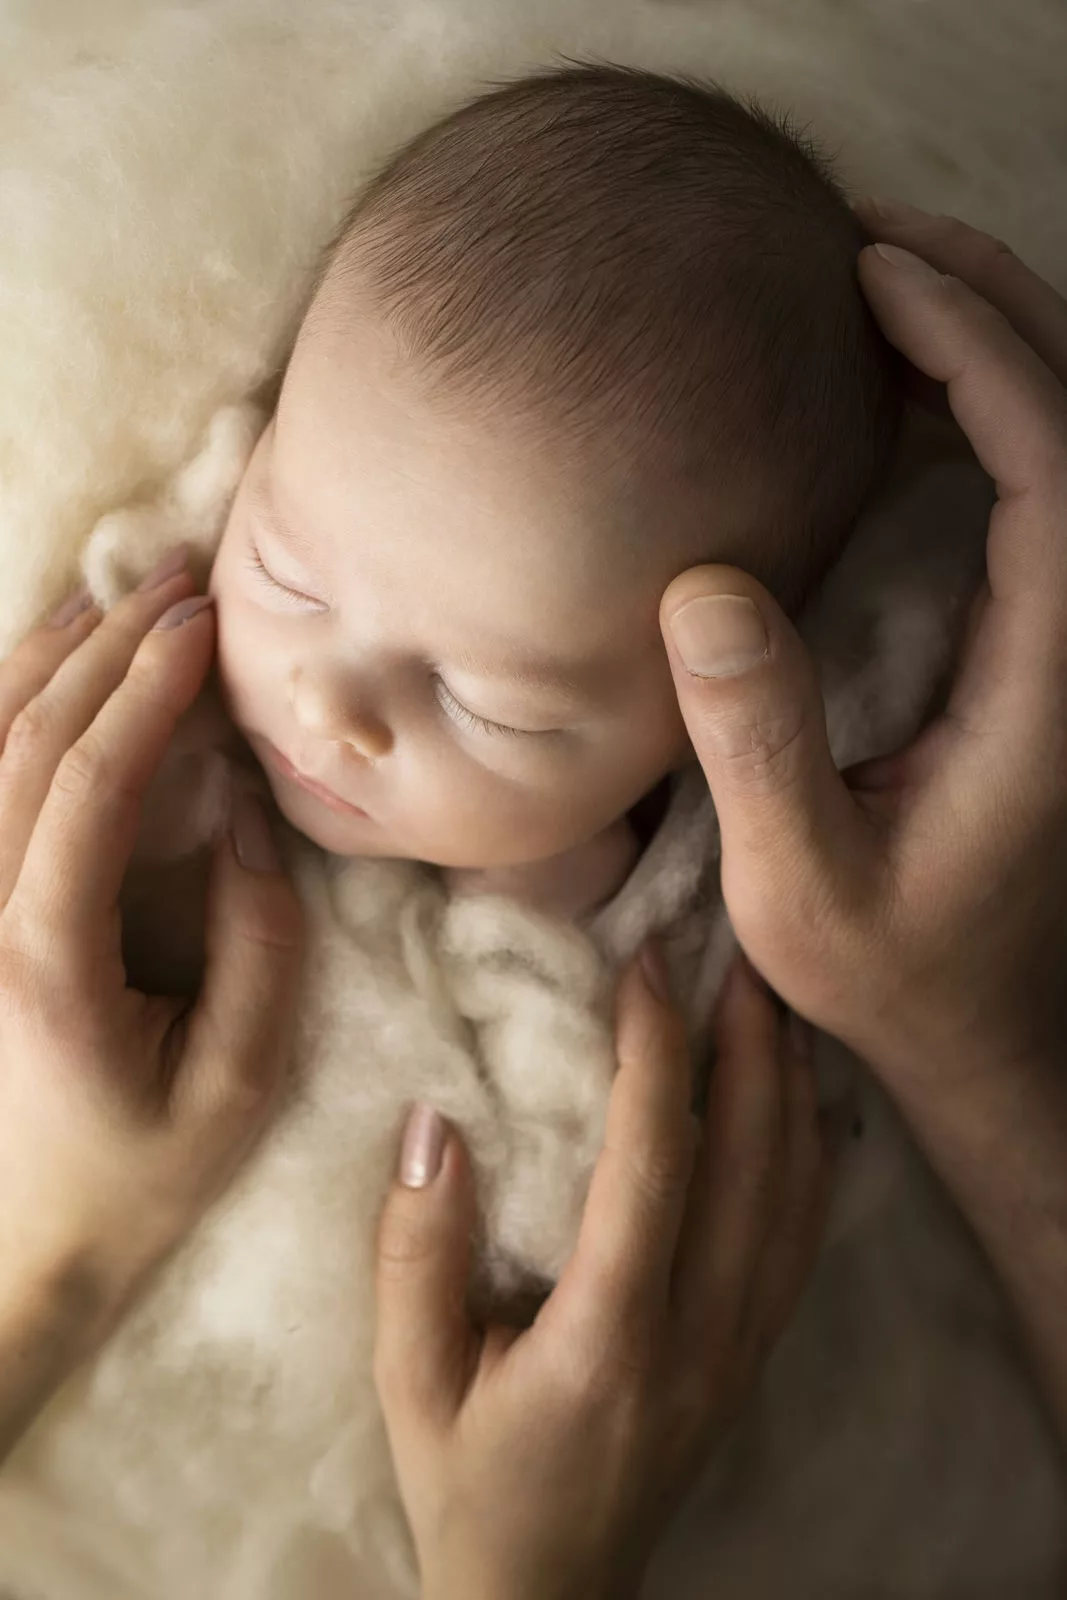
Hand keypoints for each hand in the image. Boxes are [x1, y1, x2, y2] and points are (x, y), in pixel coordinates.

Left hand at [0, 554, 302, 1453]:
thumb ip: (262, 948)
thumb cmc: (133, 1179)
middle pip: (23, 742)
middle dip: (104, 647)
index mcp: (41, 959)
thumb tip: (249, 821)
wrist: (16, 1255)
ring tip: (109, 598)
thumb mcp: (236, 1086)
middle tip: (177, 583)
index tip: (208, 625)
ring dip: (41, 662)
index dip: (150, 688)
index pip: (90, 782)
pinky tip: (38, 672)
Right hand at [374, 953, 830, 1599]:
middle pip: (753, 1164)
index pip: (652, 1166)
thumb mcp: (408, 1382)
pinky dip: (813, 1150)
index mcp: (608, 1339)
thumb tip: (434, 1122)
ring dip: (788, 1086)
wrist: (550, 1596)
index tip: (645, 967)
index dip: (655, 1055)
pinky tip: (800, 1095)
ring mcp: (741, 1349)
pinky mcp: (754, 1355)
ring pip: (797, 1194)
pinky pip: (804, 1236)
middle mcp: (697, 1336)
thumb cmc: (468, 1482)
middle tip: (734, 950)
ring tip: (770, 999)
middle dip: (748, 1044)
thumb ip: (414, 1254)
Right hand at [660, 208, 1066, 1091]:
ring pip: (1064, 447)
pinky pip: (1032, 492)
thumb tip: (706, 584)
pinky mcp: (1034, 649)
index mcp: (1049, 682)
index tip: (877, 281)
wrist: (981, 1030)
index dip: (974, 351)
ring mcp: (1065, 641)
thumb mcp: (802, 888)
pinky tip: (899, 389)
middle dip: (989, 306)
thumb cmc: (895, 974)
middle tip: (869, 240)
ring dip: (990, 343)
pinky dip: (979, 411)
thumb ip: (759, 746)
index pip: (1050, 470)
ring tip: (879, 284)